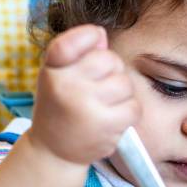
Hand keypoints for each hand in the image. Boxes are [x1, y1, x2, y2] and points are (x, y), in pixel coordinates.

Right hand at [28, 24, 140, 164]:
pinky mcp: (105, 126)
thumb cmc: (60, 107)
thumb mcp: (58, 76)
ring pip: (125, 84)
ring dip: (121, 94)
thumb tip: (100, 35)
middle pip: (110, 60)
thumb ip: (78, 53)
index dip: (89, 36)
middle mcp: (67, 86)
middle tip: (96, 88)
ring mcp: (86, 106)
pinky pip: (133, 107)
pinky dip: (128, 112)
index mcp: (53, 70)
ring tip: (104, 105)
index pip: (73, 40)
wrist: (54, 151)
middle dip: (111, 71)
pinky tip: (112, 118)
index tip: (95, 37)